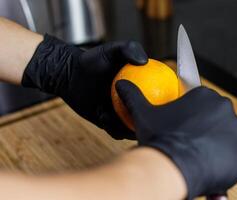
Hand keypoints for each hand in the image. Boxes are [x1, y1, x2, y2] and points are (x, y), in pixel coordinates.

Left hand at [22, 35, 147, 138]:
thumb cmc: (91, 61)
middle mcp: (134, 104)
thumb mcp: (111, 50)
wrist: (70, 74)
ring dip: (128, 127)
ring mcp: (122, 116)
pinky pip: (115, 131)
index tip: (159, 105)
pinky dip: (112, 127)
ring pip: (133, 129)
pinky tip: (103, 115)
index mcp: (142, 89)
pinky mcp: (110, 124)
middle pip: (148, 118)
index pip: (159, 99)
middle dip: (148, 122)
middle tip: (139, 115)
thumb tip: (145, 61)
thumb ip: (128, 49)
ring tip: (114, 114)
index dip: (163, 106)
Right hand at [116, 80, 236, 198]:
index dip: (190, 118)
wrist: (173, 167)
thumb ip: (133, 96)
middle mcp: (225, 108)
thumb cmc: (159, 138)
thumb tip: (120, 84)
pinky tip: (208, 164)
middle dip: (204, 130)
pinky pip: (234, 154)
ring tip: (197, 155)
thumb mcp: (143, 114)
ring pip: (224, 136)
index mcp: (204, 95)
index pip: (200, 104)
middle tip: (189, 143)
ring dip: (214, 144)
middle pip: (214, 119)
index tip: (184, 130)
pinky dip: (224, 160)